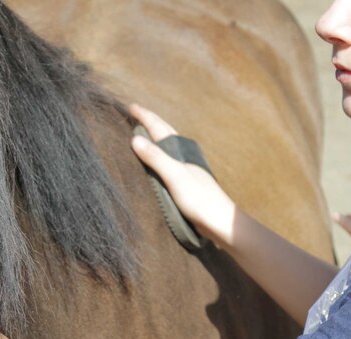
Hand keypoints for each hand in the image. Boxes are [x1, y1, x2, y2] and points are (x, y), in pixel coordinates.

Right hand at [130, 104, 237, 246]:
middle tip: (134, 113)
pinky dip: (158, 154)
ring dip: (154, 137)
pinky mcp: (185, 181)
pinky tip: (157, 161)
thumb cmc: (199, 198)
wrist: (219, 221)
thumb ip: (156, 158)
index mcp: (180, 150)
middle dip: (149, 122)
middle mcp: (183, 155)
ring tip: (142, 133)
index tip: (131, 106)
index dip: (144, 116)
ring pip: (167, 146)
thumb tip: (134, 139)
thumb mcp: (174, 176)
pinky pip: (167, 160)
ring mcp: (185, 167)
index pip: (159, 127)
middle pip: (164, 132)